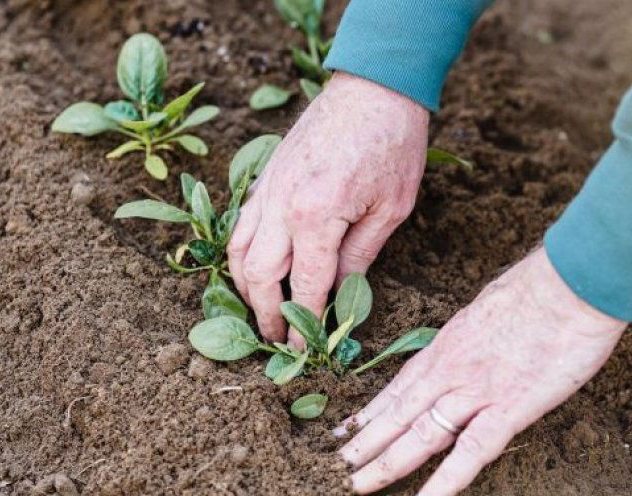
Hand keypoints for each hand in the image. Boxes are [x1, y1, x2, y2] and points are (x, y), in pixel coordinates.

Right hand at [228, 72, 429, 344]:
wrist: (374, 88)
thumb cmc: (393, 145)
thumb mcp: (392, 209)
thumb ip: (361, 256)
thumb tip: (343, 294)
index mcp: (317, 217)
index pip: (304, 287)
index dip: (305, 324)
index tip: (306, 351)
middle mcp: (282, 206)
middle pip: (258, 276)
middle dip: (265, 315)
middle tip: (277, 341)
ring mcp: (267, 189)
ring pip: (238, 251)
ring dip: (245, 288)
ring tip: (261, 313)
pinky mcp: (265, 177)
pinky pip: (241, 225)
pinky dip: (242, 254)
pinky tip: (255, 269)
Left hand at [336, 248, 627, 494]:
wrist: (571, 281)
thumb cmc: (541, 286)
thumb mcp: (491, 305)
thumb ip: (477, 331)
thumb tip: (476, 338)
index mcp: (448, 344)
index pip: (400, 386)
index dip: (371, 412)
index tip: (347, 430)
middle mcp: (451, 370)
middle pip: (398, 413)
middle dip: (365, 443)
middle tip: (333, 467)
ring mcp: (476, 391)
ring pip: (420, 435)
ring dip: (386, 463)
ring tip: (356, 485)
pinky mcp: (509, 408)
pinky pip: (471, 452)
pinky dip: (445, 482)